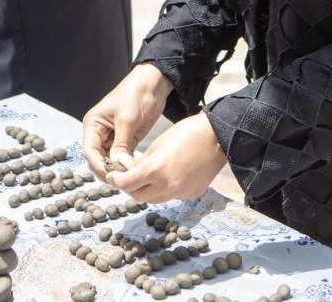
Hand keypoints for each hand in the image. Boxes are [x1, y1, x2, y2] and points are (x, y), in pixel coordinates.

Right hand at [82, 62, 172, 181]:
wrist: (154, 83)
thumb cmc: (135, 94)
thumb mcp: (127, 119)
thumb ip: (120, 144)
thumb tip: (116, 166)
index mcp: (93, 124)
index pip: (89, 151)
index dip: (98, 165)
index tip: (112, 175)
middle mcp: (100, 133)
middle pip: (98, 159)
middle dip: (108, 169)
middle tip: (123, 178)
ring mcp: (113, 138)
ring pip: (110, 160)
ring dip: (119, 169)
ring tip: (131, 175)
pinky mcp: (127, 140)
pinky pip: (123, 157)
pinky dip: (127, 164)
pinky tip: (136, 168)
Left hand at [107, 113, 227, 203]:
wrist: (218, 137)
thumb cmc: (187, 133)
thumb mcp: (158, 144)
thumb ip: (144, 162)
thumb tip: (134, 173)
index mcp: (155, 169)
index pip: (126, 184)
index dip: (116, 181)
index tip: (113, 176)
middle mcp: (167, 185)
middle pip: (138, 196)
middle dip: (129, 188)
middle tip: (126, 178)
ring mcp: (180, 192)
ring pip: (154, 199)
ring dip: (146, 191)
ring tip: (146, 178)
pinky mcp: (191, 194)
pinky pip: (171, 196)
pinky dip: (164, 190)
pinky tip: (168, 176)